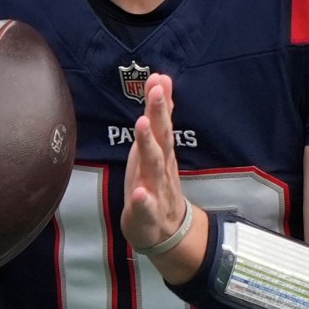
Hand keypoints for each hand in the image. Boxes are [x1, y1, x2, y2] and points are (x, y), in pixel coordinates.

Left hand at [119, 73, 203, 278]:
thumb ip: (160, 117)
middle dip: (158, 114)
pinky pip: (146, 207)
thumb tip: (161, 80)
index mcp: (161, 152)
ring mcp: (156, 191)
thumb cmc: (156, 184)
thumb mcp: (157, 148)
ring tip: (142, 123)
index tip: (158, 78)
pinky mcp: (148, 215)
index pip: (162, 122)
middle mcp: (160, 168)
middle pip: (161, 138)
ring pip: (153, 167)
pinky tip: (141, 194)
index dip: (160, 100)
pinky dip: (144, 201)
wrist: (167, 230)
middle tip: (155, 90)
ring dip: (148, 145)